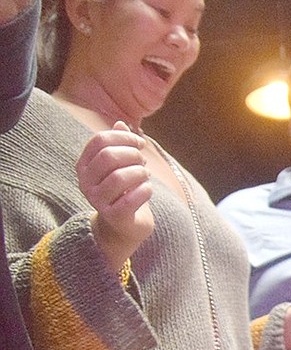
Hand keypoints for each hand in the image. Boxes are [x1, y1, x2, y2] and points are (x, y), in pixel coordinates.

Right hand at [78, 122, 153, 270]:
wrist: (125, 225)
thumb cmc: (124, 191)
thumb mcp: (121, 165)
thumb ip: (120, 145)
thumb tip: (121, 124)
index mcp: (84, 165)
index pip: (100, 140)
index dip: (124, 138)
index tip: (140, 143)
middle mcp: (85, 182)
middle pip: (109, 156)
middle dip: (133, 155)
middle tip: (143, 161)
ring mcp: (97, 201)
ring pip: (121, 177)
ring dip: (141, 173)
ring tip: (145, 176)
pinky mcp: (113, 216)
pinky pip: (132, 199)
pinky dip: (146, 190)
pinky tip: (147, 190)